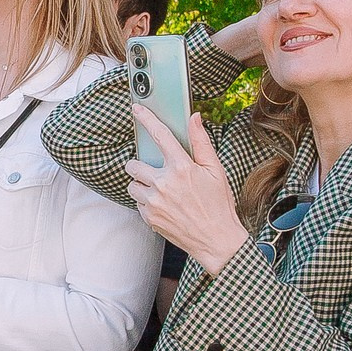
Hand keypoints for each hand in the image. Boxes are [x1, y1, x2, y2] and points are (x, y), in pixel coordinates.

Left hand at [122, 109, 249, 275]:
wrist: (216, 240)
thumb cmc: (218, 205)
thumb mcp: (215, 171)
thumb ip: (201, 142)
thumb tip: (195, 118)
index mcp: (182, 168)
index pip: (160, 135)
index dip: (147, 119)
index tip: (137, 109)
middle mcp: (164, 184)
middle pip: (134, 164)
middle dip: (142, 166)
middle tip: (156, 172)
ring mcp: (154, 202)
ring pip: (133, 185)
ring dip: (142, 185)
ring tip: (161, 192)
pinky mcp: (149, 218)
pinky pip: (138, 204)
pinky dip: (146, 203)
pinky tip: (165, 206)